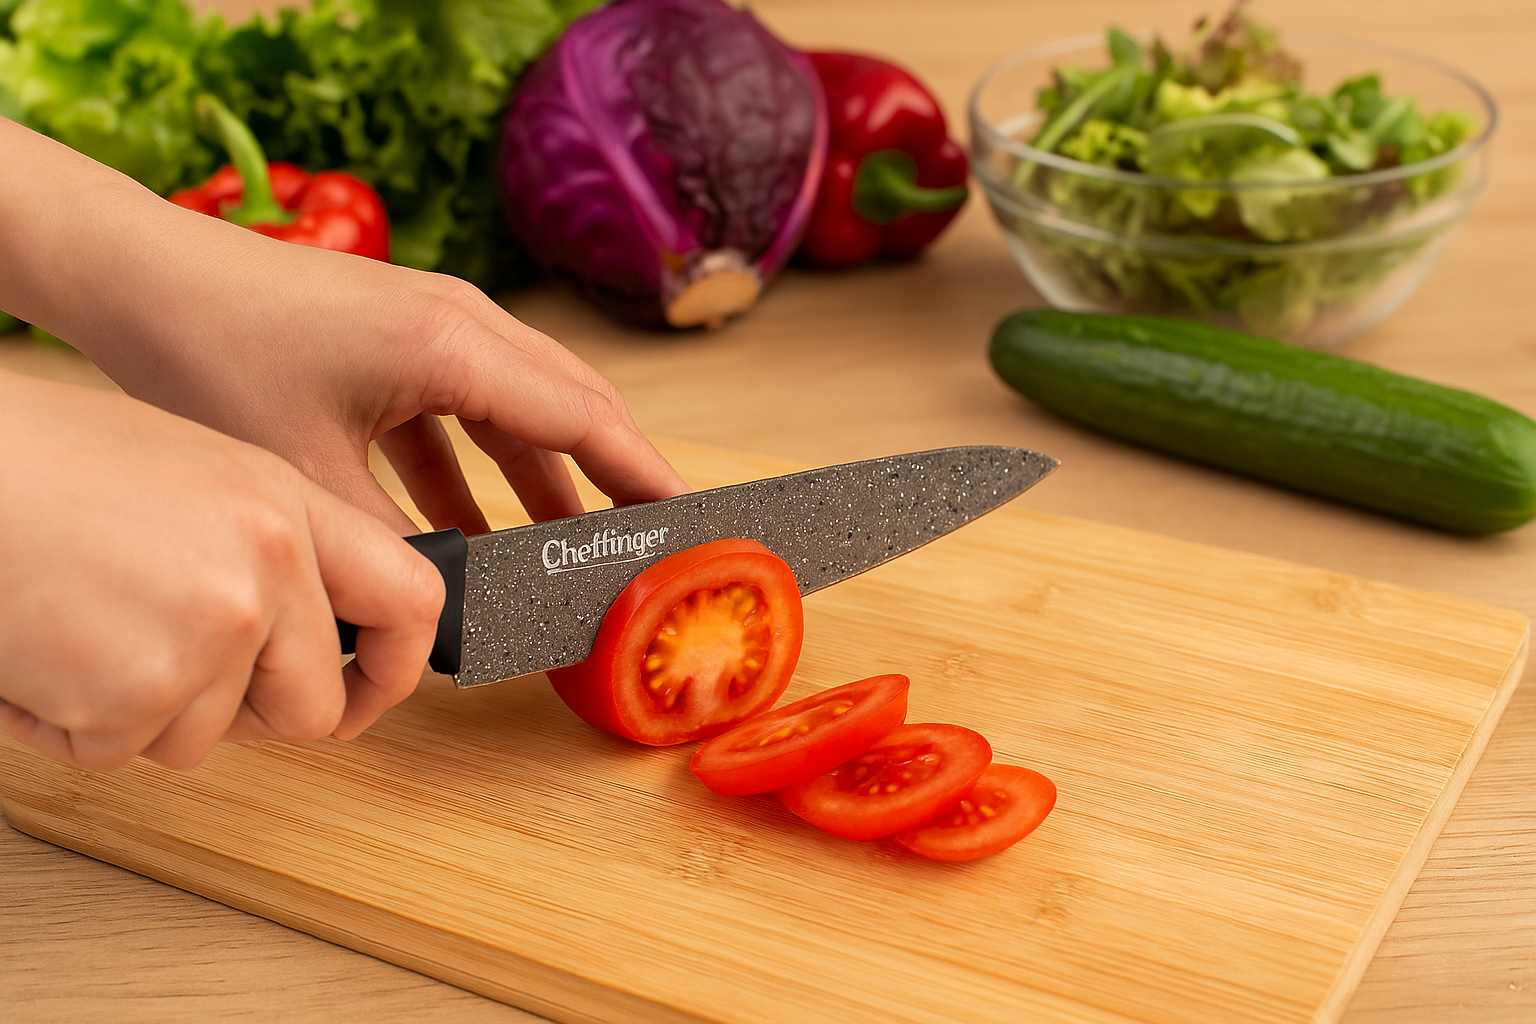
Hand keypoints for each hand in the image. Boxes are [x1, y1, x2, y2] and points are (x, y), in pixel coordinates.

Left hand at [0, 118, 689, 536]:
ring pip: (524, 411)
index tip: (696, 526)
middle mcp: (465, 325)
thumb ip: (393, 548)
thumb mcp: (311, 475)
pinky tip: (475, 533)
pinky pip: (470, 412)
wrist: (141, 276)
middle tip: (655, 548)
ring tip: (574, 555)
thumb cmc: (213, 355)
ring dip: (550, 482)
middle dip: (618, 481)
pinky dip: (485, 471)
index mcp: (457, 347)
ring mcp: (436, 326)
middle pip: (575, 408)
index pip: (588, 421)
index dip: (647, 480)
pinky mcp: (404, 340)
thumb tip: (451, 614)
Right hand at [0, 371, 444, 770]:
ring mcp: (204, 638)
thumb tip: (314, 631)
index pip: (409, 598)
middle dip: (251, 711)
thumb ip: (269, 546)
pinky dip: (74, 723)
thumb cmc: (44, 463)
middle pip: (309, 707)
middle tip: (173, 665)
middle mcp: (263, 572)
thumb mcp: (194, 472)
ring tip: (84, 621)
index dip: (398, 663)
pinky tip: (43, 648)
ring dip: (143, 708)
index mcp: (285, 505)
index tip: (371, 687)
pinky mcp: (130, 698)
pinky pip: (121, 751)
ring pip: (204, 738)